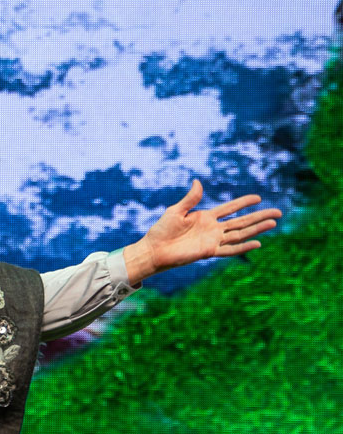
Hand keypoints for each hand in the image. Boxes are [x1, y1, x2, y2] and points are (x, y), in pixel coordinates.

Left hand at [124, 180, 280, 283]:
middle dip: (259, 216)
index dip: (244, 203)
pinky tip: (258, 243)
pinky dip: (243, 247)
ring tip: (273, 223)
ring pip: (240, 234)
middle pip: (241, 221)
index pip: (230, 208)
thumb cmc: (161, 230)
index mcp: (205, 217)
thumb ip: (190, 199)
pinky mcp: (209, 252)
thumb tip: (198, 181)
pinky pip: (230, 249)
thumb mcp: (175, 211)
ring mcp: (212, 240)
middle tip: (278, 213)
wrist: (154, 250)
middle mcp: (213, 228)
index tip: (258, 198)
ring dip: (256, 229)